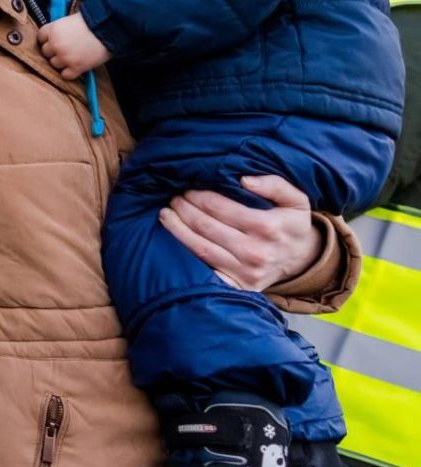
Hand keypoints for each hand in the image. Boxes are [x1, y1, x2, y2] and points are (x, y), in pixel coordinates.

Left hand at [37, 13, 111, 79]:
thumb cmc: (93, 21)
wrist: (111, 27)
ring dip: (62, 62)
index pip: (40, 37)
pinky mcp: (76, 67)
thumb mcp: (71, 20)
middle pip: (46, 53)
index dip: (47, 40)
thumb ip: (60, 29)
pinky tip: (77, 66)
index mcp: (53, 29)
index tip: (54, 42)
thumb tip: (55, 37)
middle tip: (66, 49)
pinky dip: (70, 72)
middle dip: (54, 51)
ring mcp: (65, 57)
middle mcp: (55, 44)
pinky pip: (65, 75)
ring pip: (54, 64)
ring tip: (74, 56)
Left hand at [163, 174, 320, 290]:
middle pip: (205, 225)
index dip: (198, 196)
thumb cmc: (290, 224)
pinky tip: (173, 237)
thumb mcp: (296, 200)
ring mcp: (244, 272)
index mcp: (268, 227)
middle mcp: (255, 251)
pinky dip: (183, 251)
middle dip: (184, 208)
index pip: (219, 207)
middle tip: (174, 198)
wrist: (300, 260)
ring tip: (166, 213)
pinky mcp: (236, 285)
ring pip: (198, 246)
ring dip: (177, 227)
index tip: (187, 188)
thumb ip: (275, 185)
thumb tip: (245, 180)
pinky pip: (203, 266)